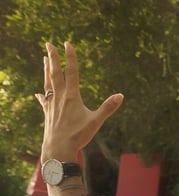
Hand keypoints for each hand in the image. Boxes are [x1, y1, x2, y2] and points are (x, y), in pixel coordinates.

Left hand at [38, 43, 122, 161]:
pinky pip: (44, 99)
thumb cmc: (78, 135)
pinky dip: (42, 94)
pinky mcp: (48, 113)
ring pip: (48, 82)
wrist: (58, 148)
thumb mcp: (96, 121)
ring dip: (46, 70)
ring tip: (44, 59)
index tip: (67, 44)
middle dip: (53, 57)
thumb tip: (121, 95)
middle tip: (49, 43)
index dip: (70, 57)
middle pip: (55, 72)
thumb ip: (108, 107)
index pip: (71, 72)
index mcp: (72, 96)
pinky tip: (38, 92)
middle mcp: (60, 97)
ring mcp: (52, 104)